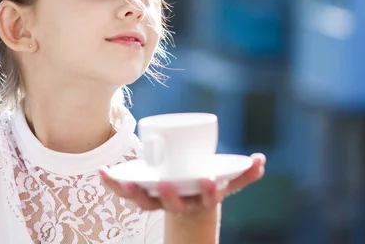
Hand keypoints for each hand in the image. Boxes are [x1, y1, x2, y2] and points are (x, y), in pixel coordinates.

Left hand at [99, 153, 265, 216]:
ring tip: (125, 182)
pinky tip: (102, 173)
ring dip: (134, 193)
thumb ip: (243, 173)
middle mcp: (178, 204)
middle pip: (172, 204)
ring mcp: (158, 202)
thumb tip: (261, 159)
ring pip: (145, 202)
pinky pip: (125, 194)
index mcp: (199, 200)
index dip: (206, 191)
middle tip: (166, 183)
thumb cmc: (204, 187)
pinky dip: (113, 185)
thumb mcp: (226, 181)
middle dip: (170, 196)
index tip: (208, 179)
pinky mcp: (142, 197)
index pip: (205, 198)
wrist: (187, 206)